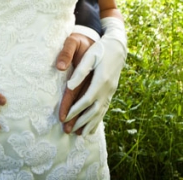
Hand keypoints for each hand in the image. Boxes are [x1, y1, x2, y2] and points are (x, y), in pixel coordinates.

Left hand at [62, 18, 126, 134]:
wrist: (118, 47)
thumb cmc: (101, 49)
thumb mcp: (90, 56)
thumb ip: (80, 71)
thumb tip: (70, 86)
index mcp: (101, 80)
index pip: (86, 100)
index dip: (75, 110)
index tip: (64, 117)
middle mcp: (107, 88)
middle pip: (94, 110)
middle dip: (81, 121)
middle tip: (69, 131)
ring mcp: (111, 91)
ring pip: (101, 112)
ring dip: (90, 124)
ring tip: (81, 135)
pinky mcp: (111, 91)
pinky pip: (105, 109)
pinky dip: (98, 119)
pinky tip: (93, 127)